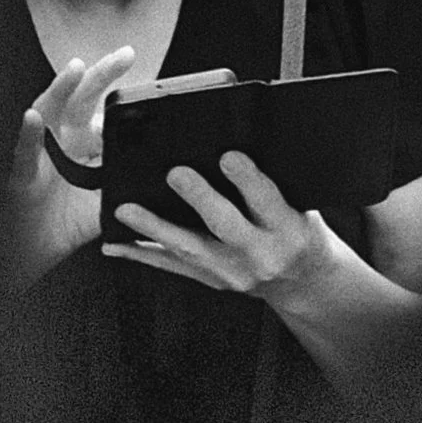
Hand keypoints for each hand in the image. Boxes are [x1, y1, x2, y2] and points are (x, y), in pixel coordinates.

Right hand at [9, 47, 135, 277]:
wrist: (36, 251)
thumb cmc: (69, 223)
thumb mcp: (114, 202)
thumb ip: (138, 189)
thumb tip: (178, 184)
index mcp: (87, 145)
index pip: (107, 112)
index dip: (124, 95)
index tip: (150, 81)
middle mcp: (63, 141)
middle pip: (82, 100)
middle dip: (102, 75)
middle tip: (125, 54)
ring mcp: (41, 154)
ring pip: (48, 112)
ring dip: (61, 89)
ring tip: (76, 67)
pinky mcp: (22, 174)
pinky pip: (24, 152)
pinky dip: (28, 134)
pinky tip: (32, 118)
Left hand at [103, 151, 336, 312]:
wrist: (303, 280)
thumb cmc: (302, 234)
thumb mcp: (305, 206)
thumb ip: (276, 184)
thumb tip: (240, 141)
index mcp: (290, 231)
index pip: (268, 202)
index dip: (248, 180)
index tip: (229, 156)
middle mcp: (260, 254)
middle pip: (225, 226)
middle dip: (199, 199)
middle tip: (176, 173)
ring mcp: (232, 272)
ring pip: (189, 249)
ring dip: (154, 228)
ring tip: (127, 209)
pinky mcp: (211, 280)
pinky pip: (173, 266)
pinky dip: (142, 253)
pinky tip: (117, 242)